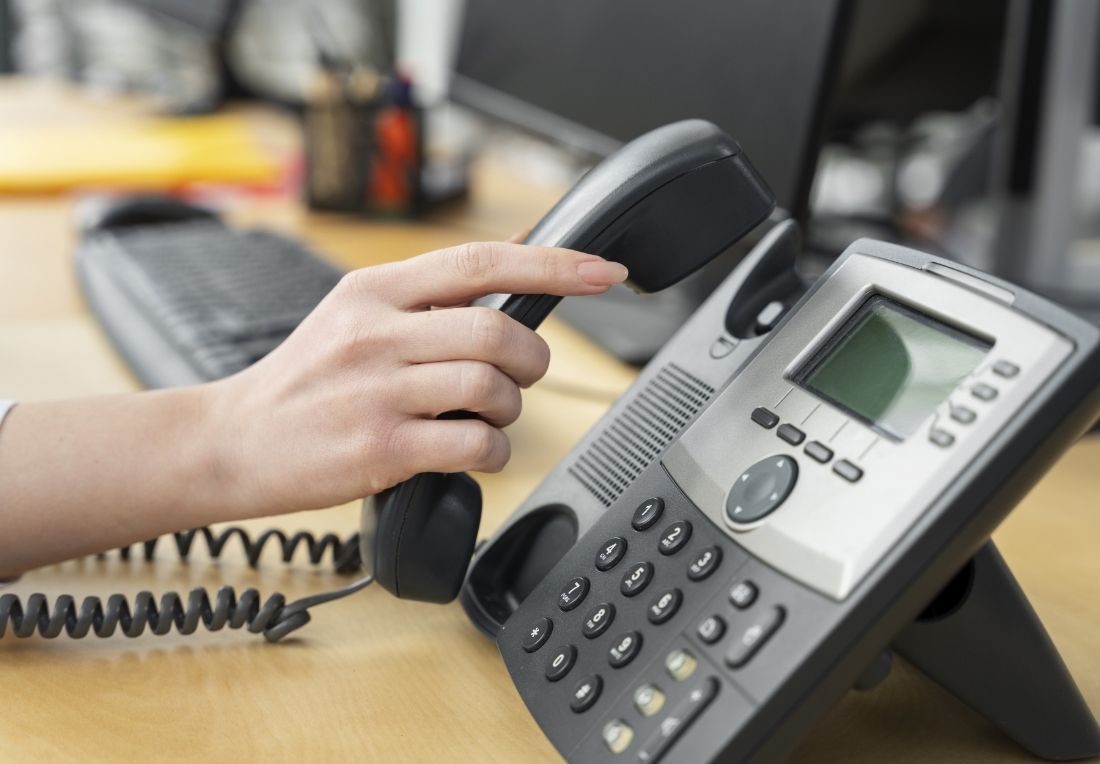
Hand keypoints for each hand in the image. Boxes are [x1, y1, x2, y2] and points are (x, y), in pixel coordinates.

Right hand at [207, 241, 627, 515]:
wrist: (232, 440)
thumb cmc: (307, 380)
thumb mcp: (356, 312)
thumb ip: (432, 290)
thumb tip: (516, 254)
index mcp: (375, 289)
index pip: (480, 262)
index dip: (553, 264)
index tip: (603, 271)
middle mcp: (376, 332)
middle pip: (496, 330)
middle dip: (531, 359)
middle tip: (520, 376)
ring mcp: (376, 390)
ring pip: (489, 385)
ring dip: (510, 408)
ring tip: (488, 418)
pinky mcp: (378, 447)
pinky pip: (472, 443)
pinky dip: (493, 451)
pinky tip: (475, 452)